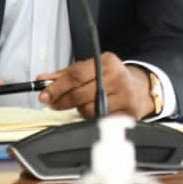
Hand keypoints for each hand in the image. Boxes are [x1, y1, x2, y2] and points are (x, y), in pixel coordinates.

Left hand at [38, 52, 153, 119]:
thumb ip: (66, 75)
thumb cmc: (111, 78)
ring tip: (85, 104)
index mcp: (107, 62)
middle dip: (63, 101)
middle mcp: (118, 76)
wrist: (140, 88)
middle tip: (54, 103)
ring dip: (80, 110)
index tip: (44, 95)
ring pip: (88, 110)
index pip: (76, 75)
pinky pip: (99, 121)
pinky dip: (93, 119)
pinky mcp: (128, 113)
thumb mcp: (91, 70)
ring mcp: (124, 96)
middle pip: (80, 94)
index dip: (57, 87)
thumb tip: (42, 79)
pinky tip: (96, 111)